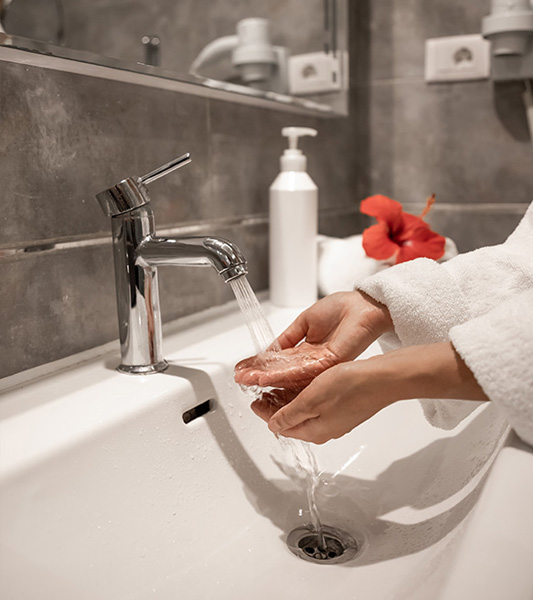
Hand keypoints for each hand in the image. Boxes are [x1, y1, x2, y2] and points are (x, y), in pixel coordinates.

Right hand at [234, 291, 392, 388]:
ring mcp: (320, 366)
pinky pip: (302, 371)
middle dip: (259, 374)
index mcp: (307, 352)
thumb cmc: (342, 309)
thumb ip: (287, 338)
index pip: (279, 362)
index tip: (243, 368)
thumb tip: (268, 350)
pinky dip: (282, 374)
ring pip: (289, 375)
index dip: (260, 365)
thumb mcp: (305, 322)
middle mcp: (312, 362)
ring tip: (248, 379)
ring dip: (266, 378)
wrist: (363, 306)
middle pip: (281, 372)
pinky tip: (266, 376)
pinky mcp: (328, 364)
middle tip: (240, 378)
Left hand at [255, 342, 487, 444]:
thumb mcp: (311, 400)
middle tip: (263, 393)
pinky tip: (302, 385)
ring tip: (278, 387)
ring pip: (304, 413)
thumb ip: (289, 414)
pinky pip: (317, 406)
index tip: (254, 401)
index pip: (280, 426)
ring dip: (288, 401)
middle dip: (275, 407)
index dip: (264, 412)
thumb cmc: (349, 387)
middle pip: (292, 421)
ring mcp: (336, 419)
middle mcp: (324, 429)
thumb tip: (273, 426)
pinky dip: (304, 397)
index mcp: (313, 431)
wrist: (382, 379)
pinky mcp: (345, 409)